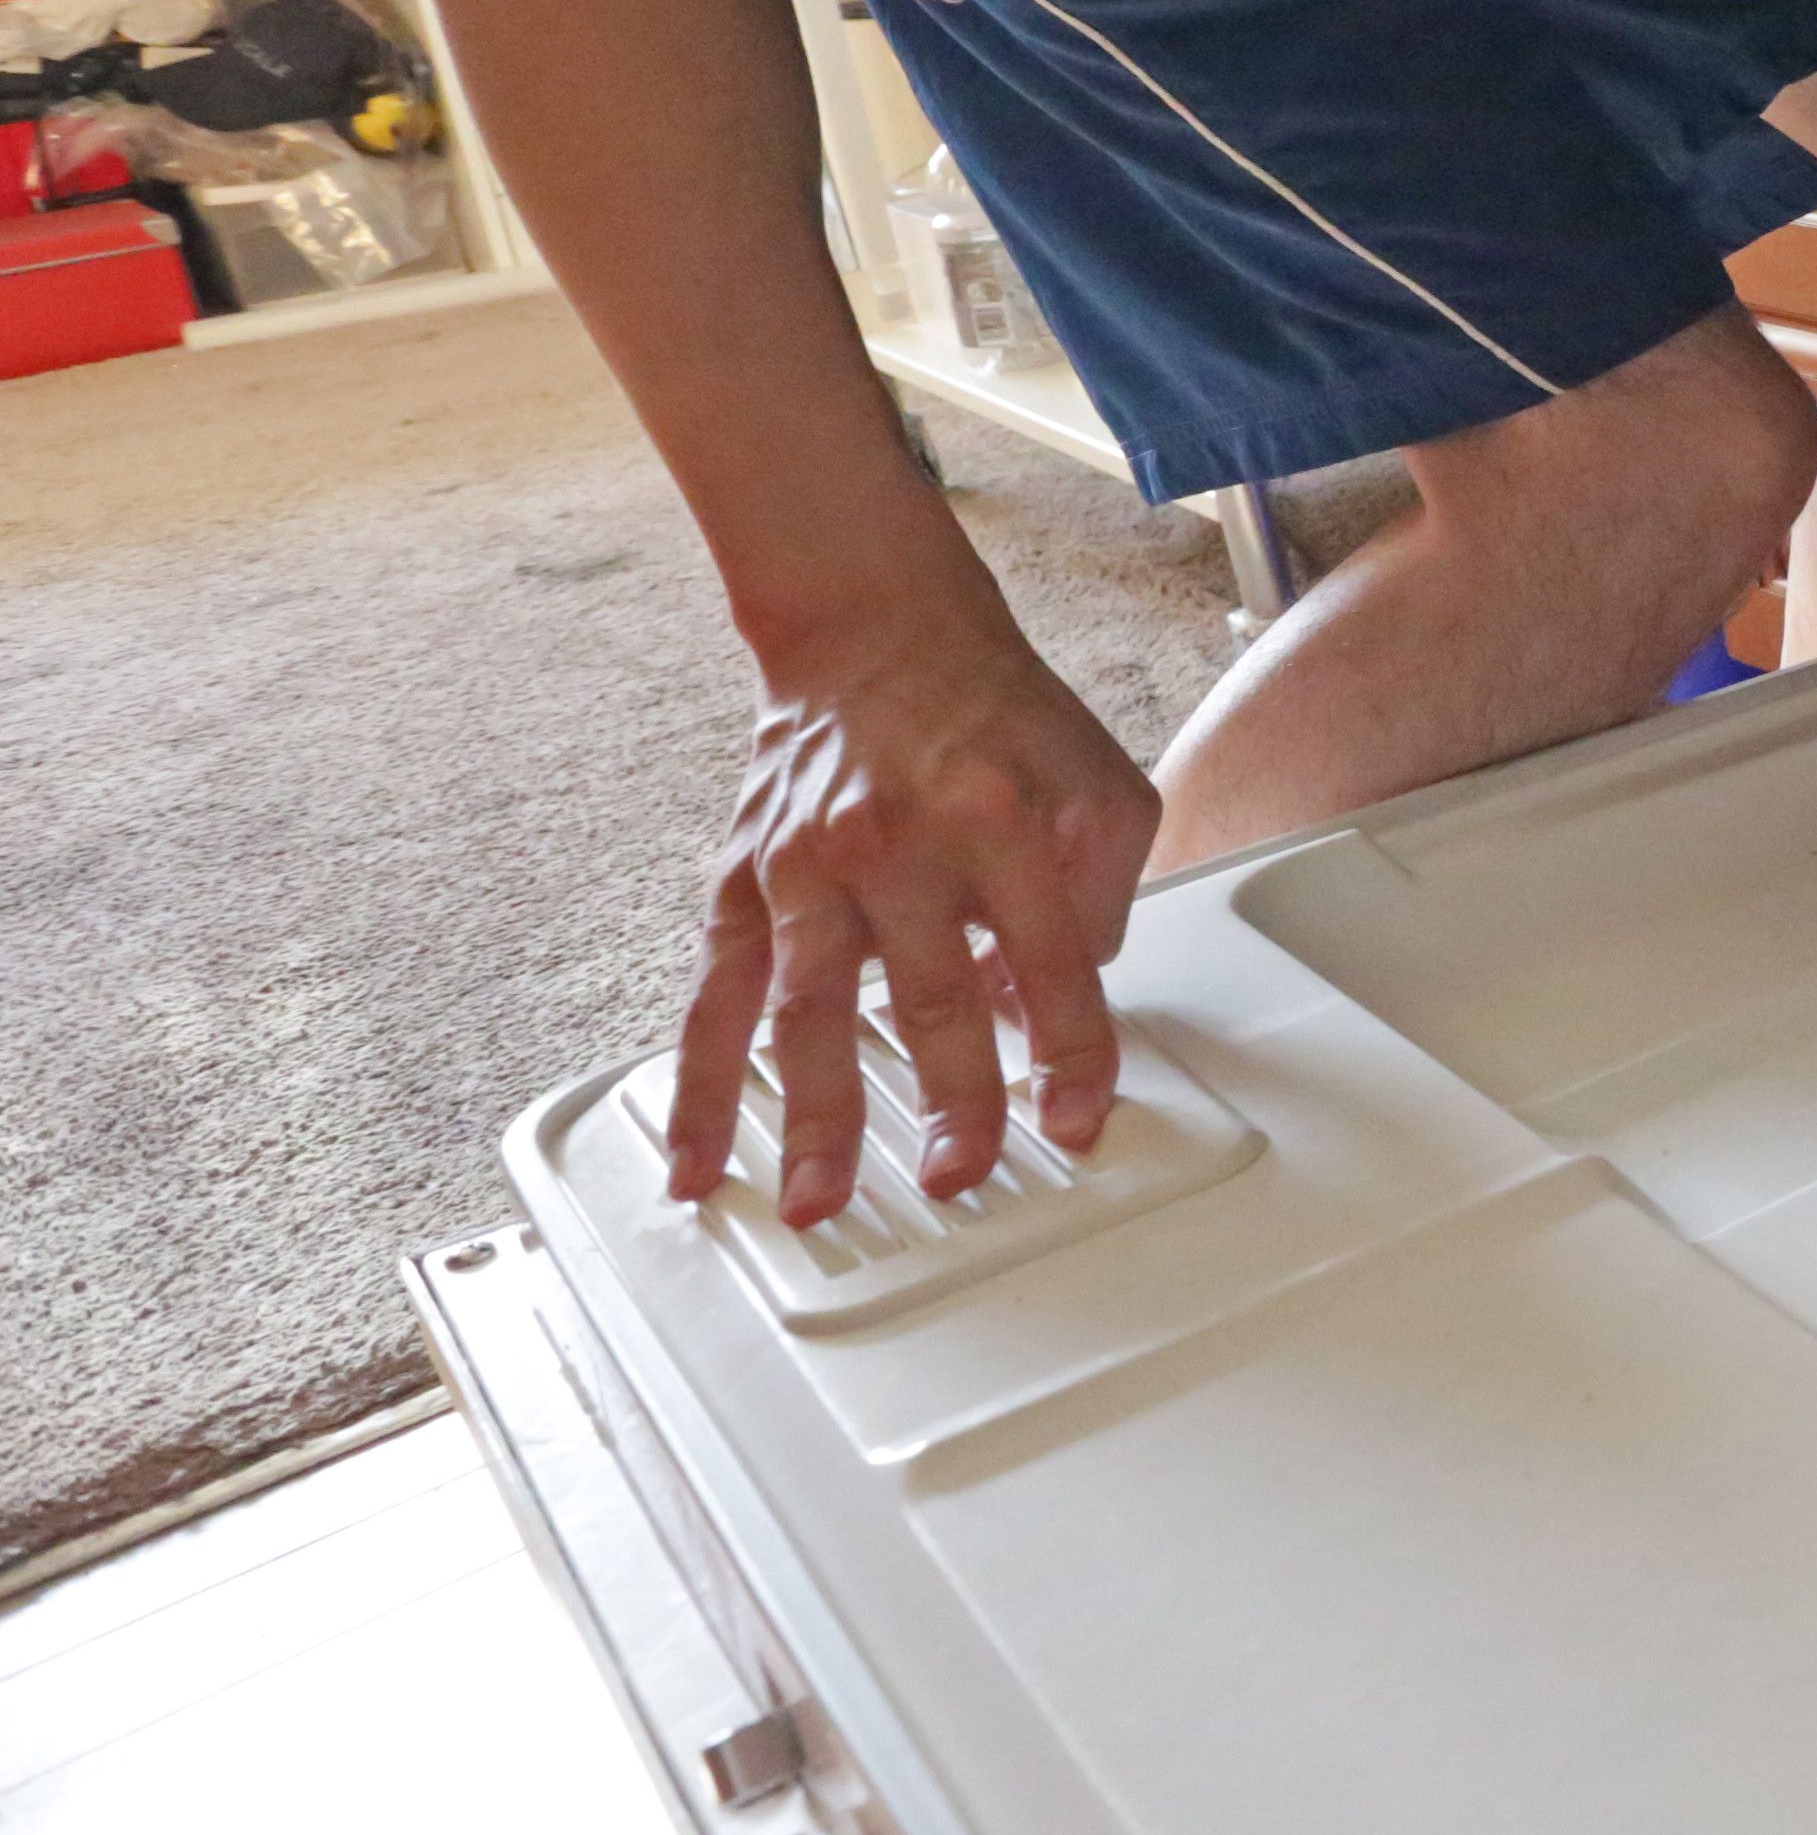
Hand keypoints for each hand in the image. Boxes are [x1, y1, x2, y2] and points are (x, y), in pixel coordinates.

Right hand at [669, 626, 1156, 1225]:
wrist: (876, 632)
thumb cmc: (996, 718)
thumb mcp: (1099, 780)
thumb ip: (1103, 896)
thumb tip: (1054, 1012)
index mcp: (1000, 818)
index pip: (1054, 959)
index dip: (1071, 1051)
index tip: (1077, 1124)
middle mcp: (898, 844)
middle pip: (930, 993)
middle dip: (949, 1098)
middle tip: (956, 1178)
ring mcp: (808, 868)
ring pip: (807, 1010)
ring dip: (811, 1116)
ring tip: (813, 1201)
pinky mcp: (743, 885)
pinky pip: (714, 1001)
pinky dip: (699, 1088)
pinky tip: (695, 1161)